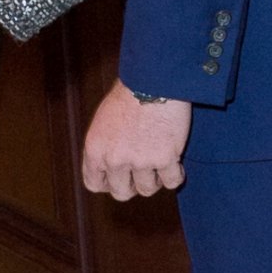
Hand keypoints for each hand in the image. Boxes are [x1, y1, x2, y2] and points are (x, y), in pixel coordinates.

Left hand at [81, 82, 190, 200]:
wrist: (153, 80)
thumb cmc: (130, 94)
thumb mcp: (103, 120)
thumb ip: (104, 145)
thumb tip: (110, 167)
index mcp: (95, 149)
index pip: (94, 184)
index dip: (108, 183)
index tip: (120, 177)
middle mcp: (115, 159)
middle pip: (122, 192)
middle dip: (132, 185)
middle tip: (142, 172)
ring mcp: (140, 161)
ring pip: (147, 189)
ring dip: (155, 179)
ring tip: (160, 163)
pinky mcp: (165, 158)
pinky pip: (172, 181)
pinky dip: (176, 175)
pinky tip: (177, 164)